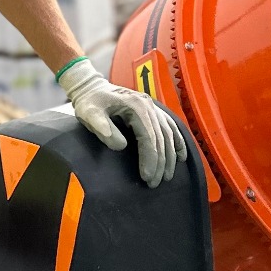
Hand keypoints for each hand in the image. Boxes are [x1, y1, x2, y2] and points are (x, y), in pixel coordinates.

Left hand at [56, 57, 186, 184]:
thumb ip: (102, 128)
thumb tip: (121, 146)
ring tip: (167, 176)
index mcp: (136, 107)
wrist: (92, 87)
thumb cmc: (89, 102)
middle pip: (161, 138)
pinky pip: (170, 126)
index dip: (150, 159)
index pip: (149, 137)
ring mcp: (153, 107)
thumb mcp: (89, 113)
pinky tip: (181, 156)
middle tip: (155, 183)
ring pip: (168, 134)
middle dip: (160, 163)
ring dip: (170, 156)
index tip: (147, 177)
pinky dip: (177, 141)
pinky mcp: (153, 110)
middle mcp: (149, 106)